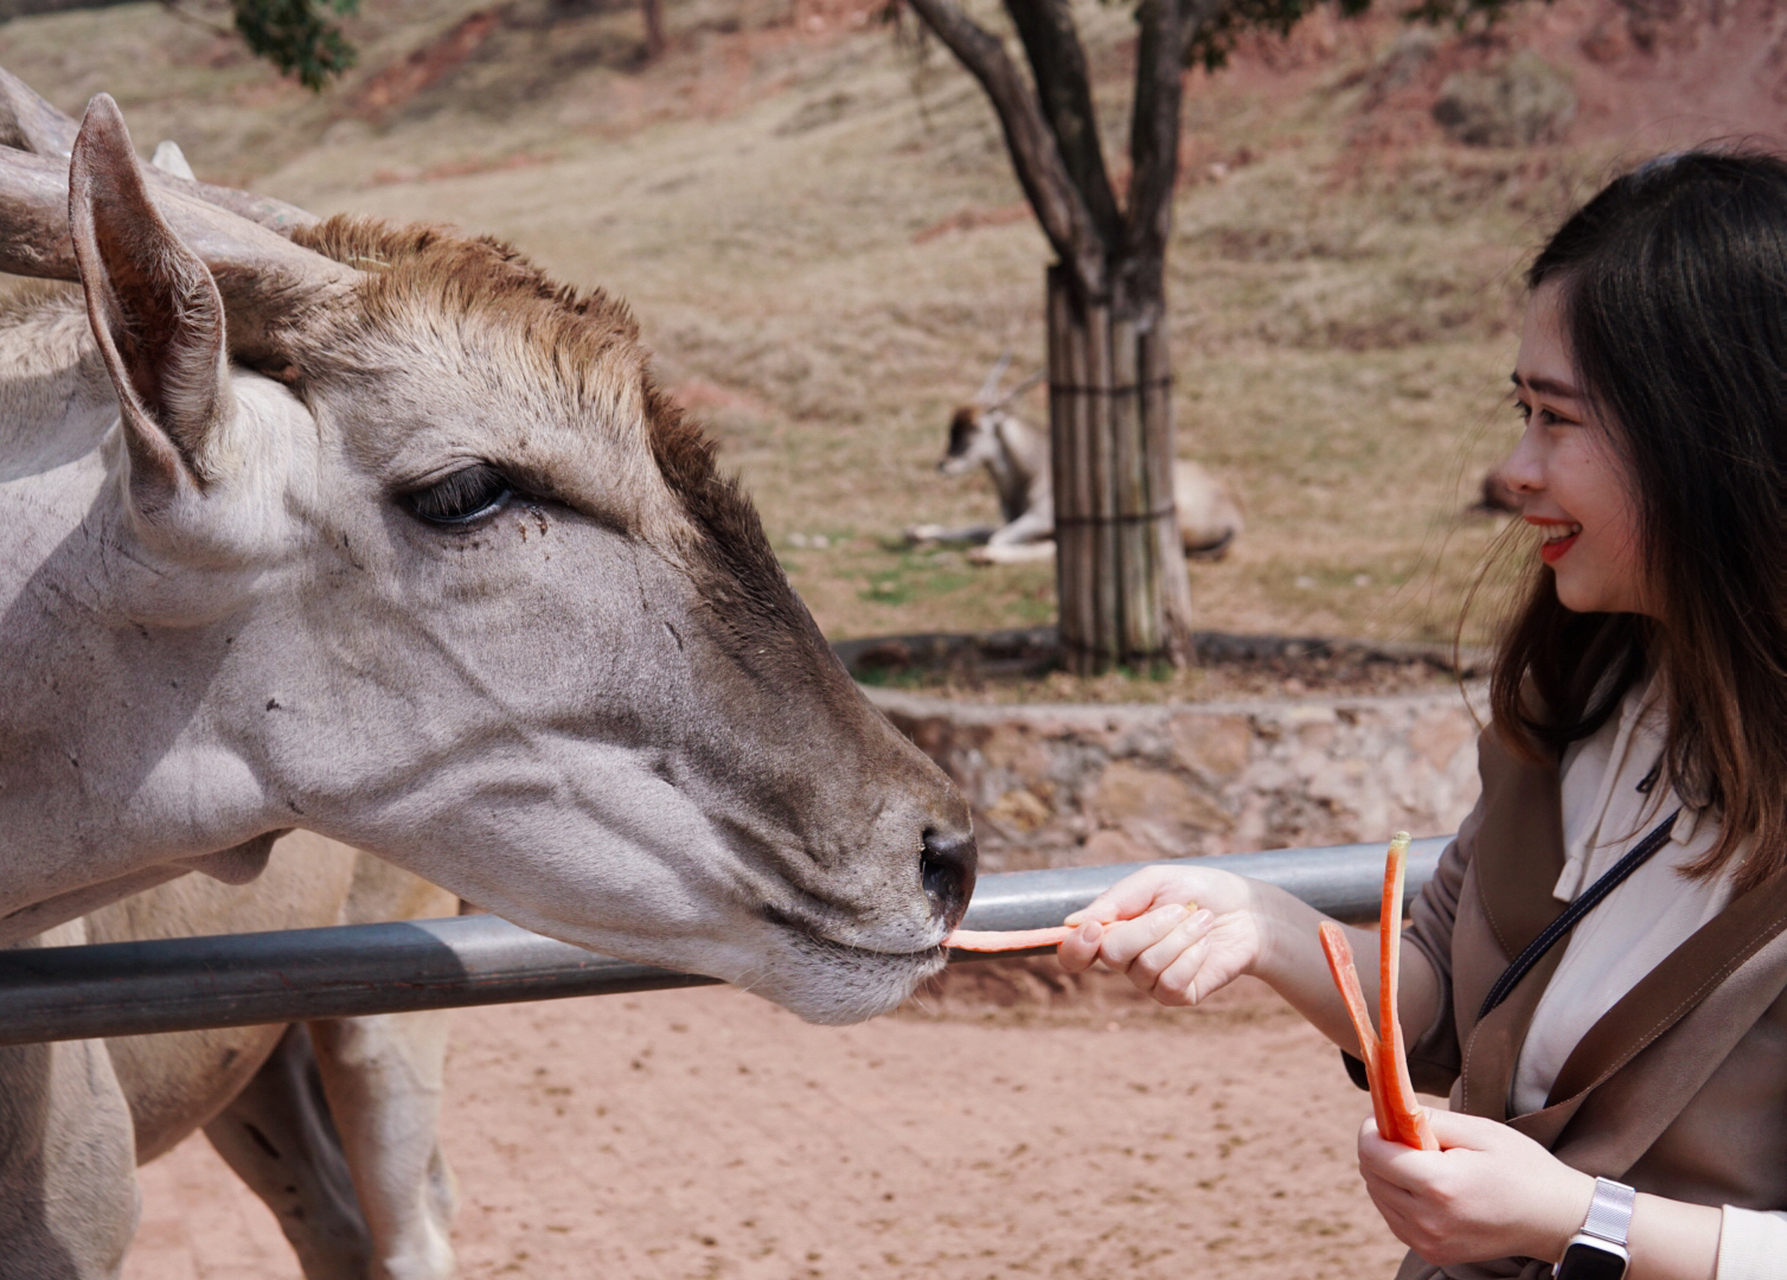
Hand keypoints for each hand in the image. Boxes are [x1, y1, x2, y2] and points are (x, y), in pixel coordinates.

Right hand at [1055, 865, 1260, 1005]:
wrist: (1248, 911)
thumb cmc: (1198, 890)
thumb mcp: (1154, 882)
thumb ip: (1115, 900)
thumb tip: (1070, 922)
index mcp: (1113, 930)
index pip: (1075, 953)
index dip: (1075, 946)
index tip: (1092, 928)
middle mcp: (1126, 960)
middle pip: (1111, 955)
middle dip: (1147, 928)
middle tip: (1177, 909)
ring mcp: (1150, 981)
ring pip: (1146, 966)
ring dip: (1179, 937)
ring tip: (1201, 920)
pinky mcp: (1177, 995)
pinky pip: (1170, 982)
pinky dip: (1192, 956)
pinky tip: (1205, 945)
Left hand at [1357, 1109, 1592, 1266]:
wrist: (1554, 1219)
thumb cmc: (1521, 1168)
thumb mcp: (1479, 1131)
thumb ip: (1428, 1120)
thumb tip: (1389, 1113)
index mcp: (1439, 1185)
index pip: (1372, 1153)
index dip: (1372, 1129)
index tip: (1386, 1118)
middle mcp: (1428, 1220)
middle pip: (1370, 1174)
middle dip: (1379, 1149)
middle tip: (1410, 1137)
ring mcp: (1428, 1241)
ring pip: (1378, 1196)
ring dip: (1387, 1174)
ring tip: (1425, 1164)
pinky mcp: (1432, 1253)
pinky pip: (1394, 1217)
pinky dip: (1398, 1197)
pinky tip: (1427, 1187)